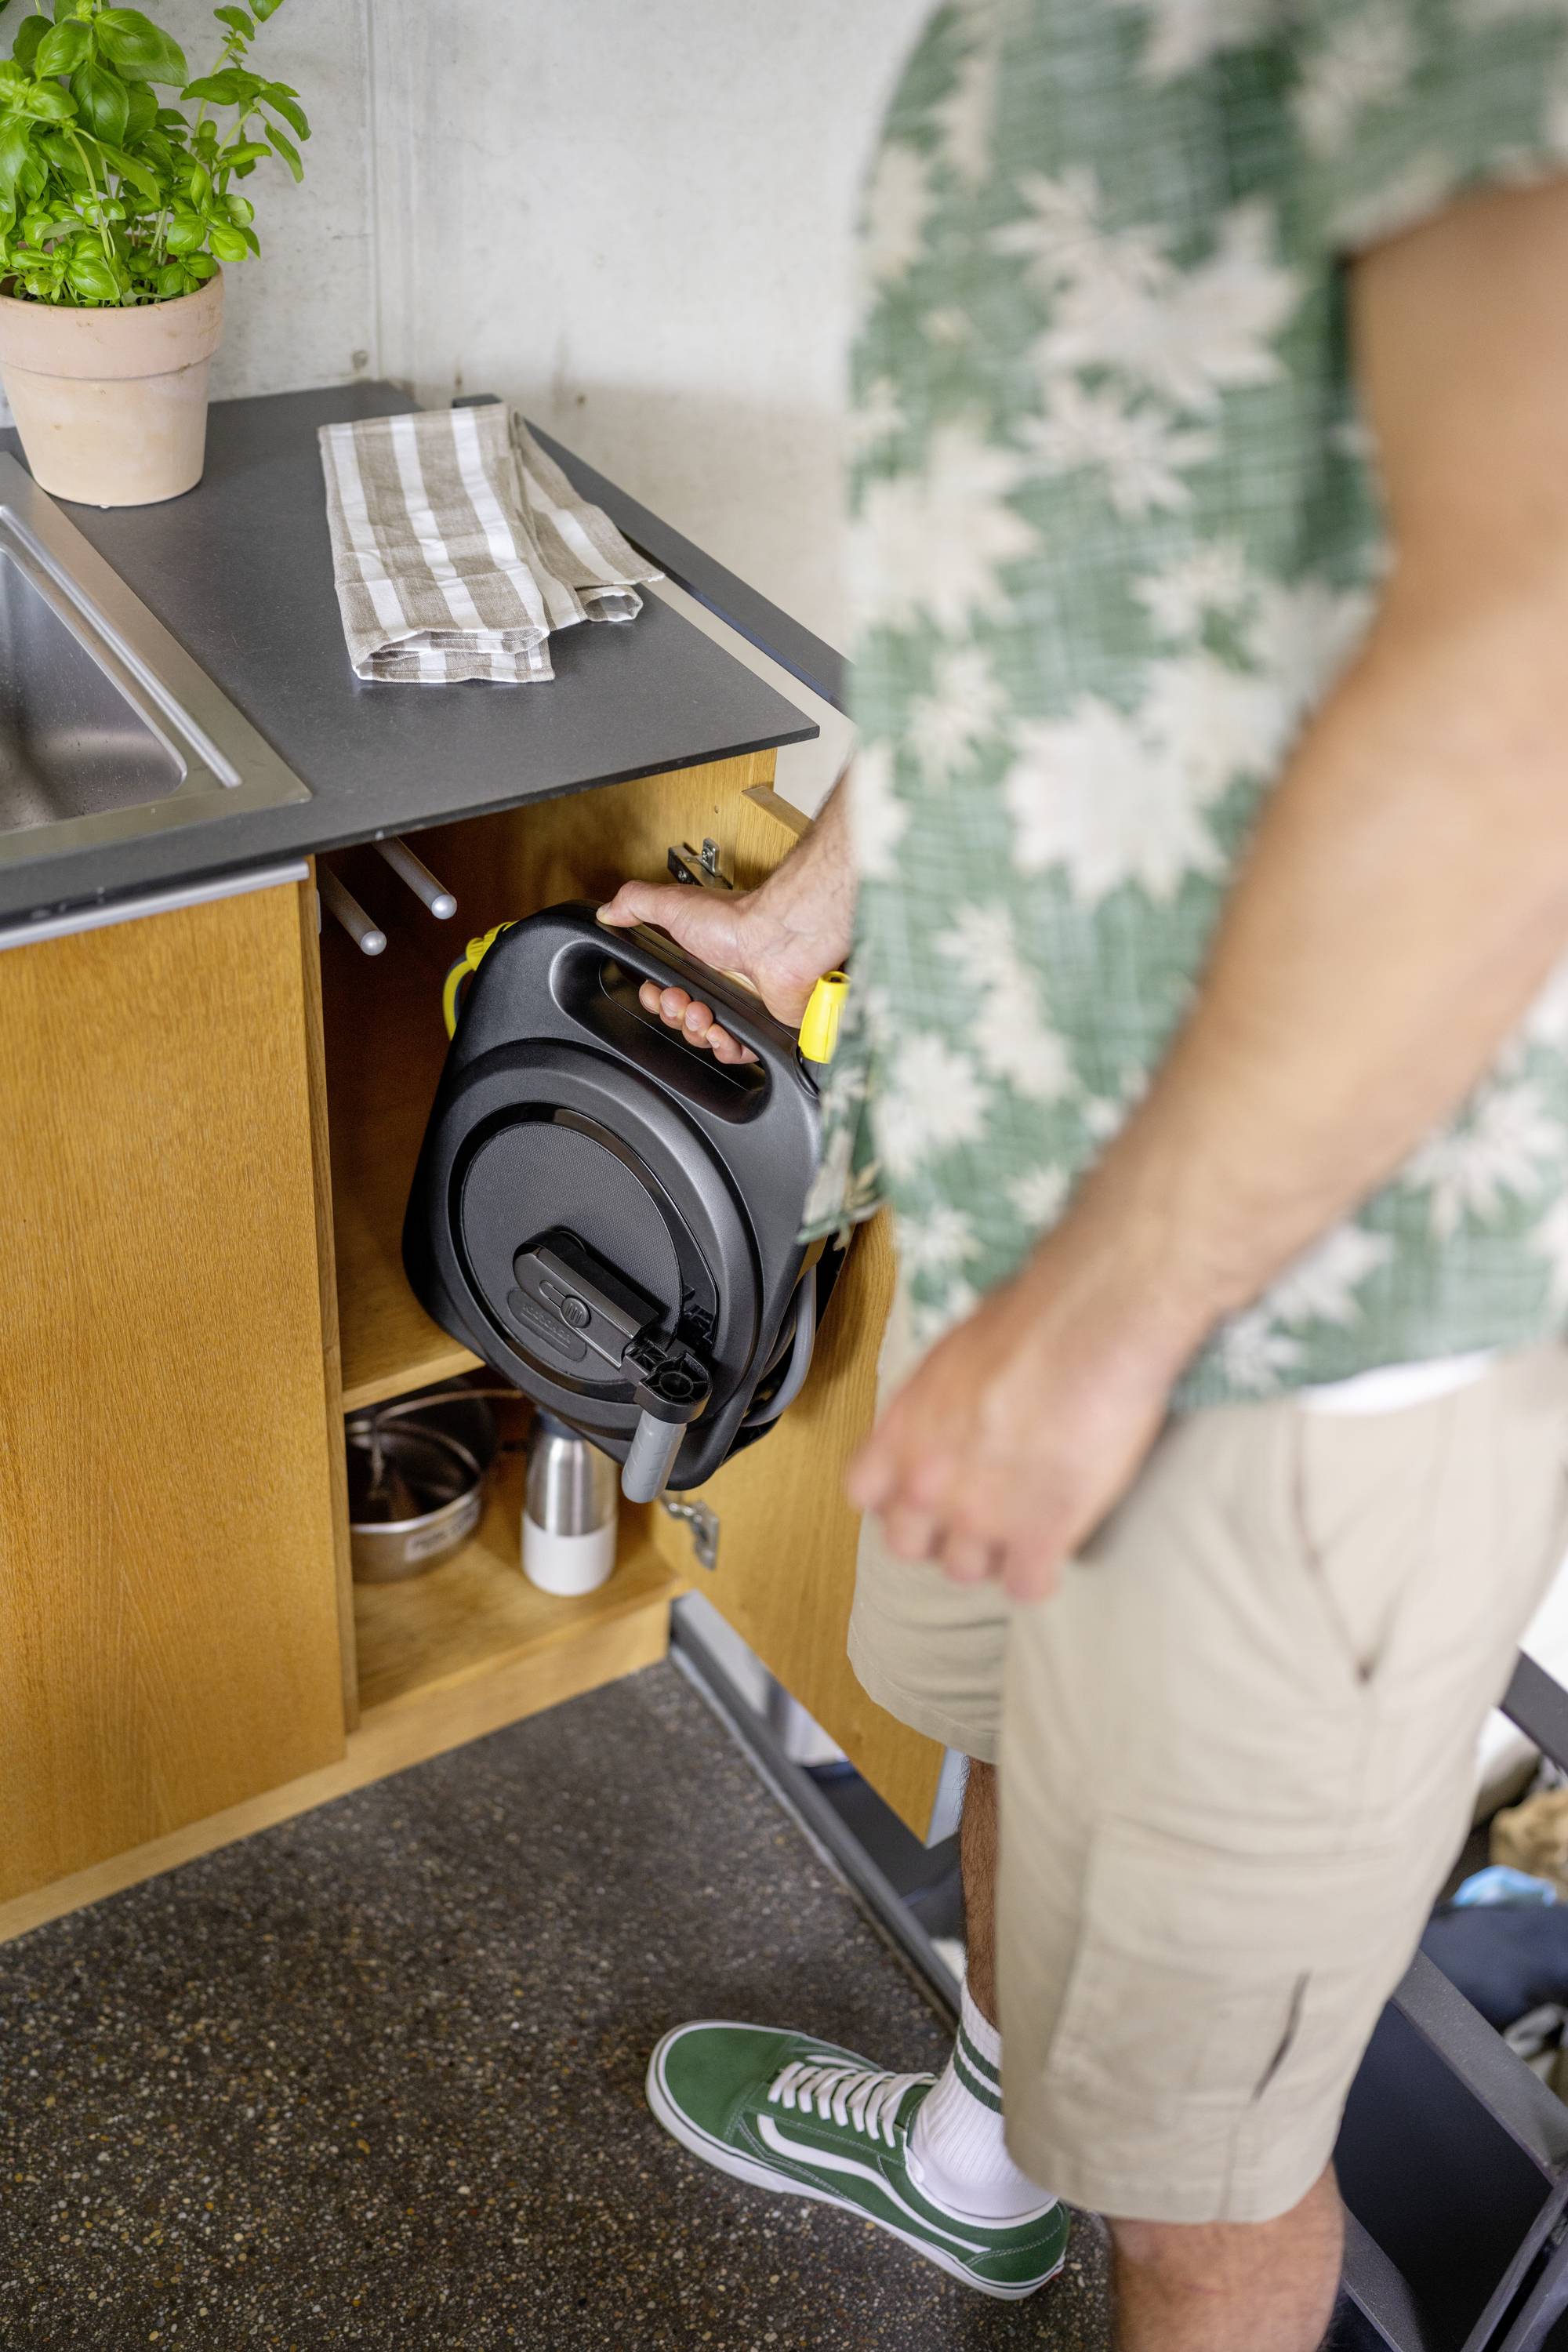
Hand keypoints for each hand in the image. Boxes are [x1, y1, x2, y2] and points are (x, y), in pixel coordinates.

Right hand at [595, 880, 827, 1063]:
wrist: (777, 941)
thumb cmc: (734, 922)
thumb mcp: (673, 903)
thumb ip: (636, 903)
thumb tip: (607, 911)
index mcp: (697, 957)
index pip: (664, 989)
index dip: (654, 997)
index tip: (654, 991)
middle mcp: (718, 981)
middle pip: (680, 1016)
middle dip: (673, 1013)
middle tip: (680, 1000)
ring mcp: (739, 1004)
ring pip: (703, 1036)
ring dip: (695, 1030)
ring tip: (702, 1013)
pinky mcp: (758, 1025)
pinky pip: (733, 1051)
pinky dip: (723, 1047)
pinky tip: (721, 1033)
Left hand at [847, 1216, 1204, 1601]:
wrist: (1090, 1323)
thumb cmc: (1027, 1316)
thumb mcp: (953, 1353)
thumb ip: (937, 1403)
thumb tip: (950, 1412)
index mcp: (900, 1431)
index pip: (864, 1493)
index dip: (895, 1493)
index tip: (924, 1485)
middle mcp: (926, 1483)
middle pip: (908, 1545)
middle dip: (938, 1532)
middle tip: (977, 1510)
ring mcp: (980, 1517)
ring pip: (965, 1571)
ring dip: (990, 1554)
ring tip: (1022, 1525)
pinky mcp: (1040, 1536)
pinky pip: (1025, 1586)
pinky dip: (1039, 1573)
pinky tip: (1055, 1548)